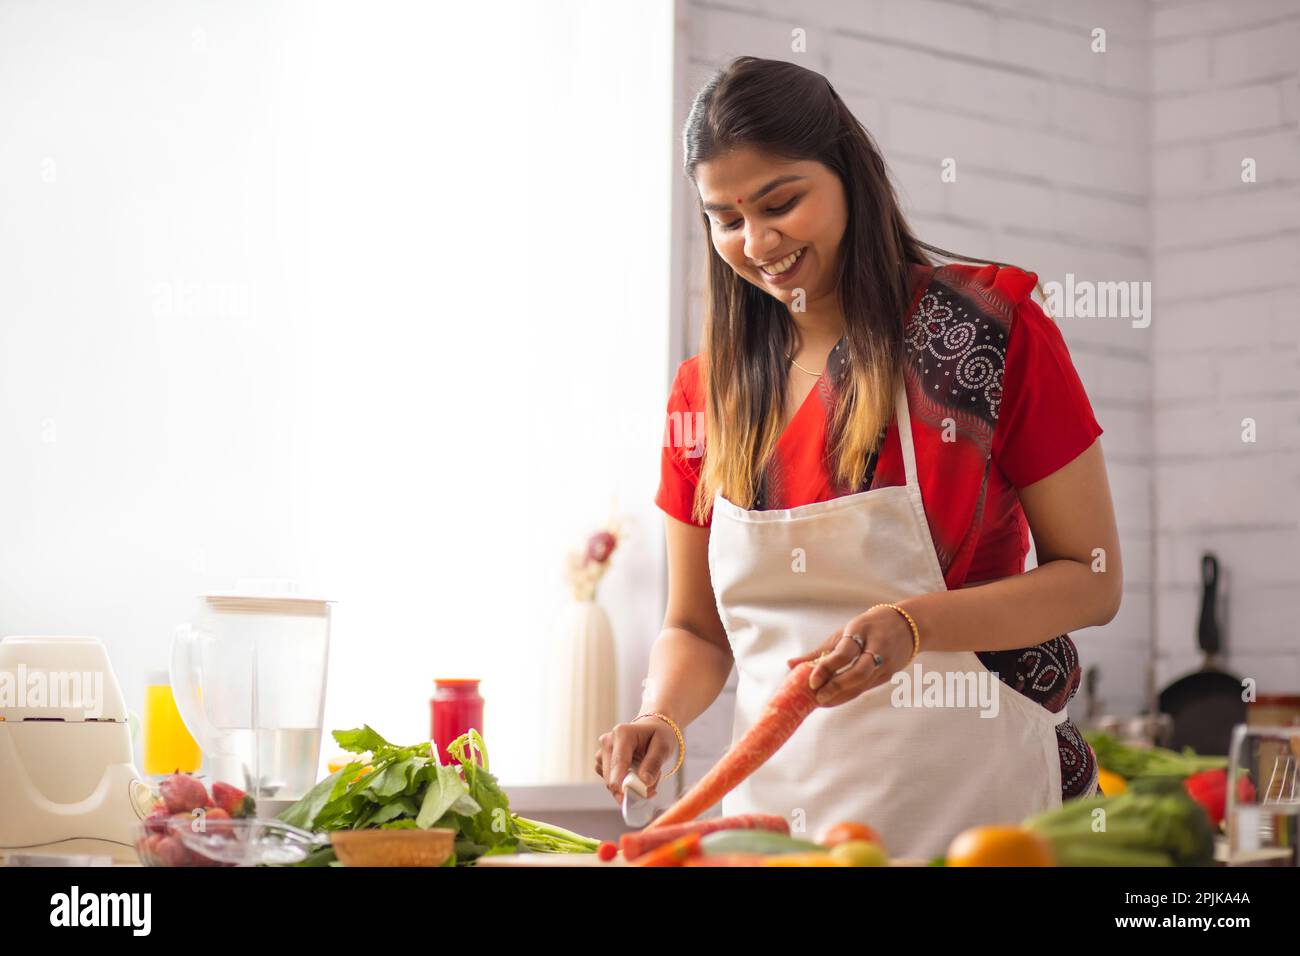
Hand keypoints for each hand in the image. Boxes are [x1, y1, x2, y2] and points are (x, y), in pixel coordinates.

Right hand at [594, 716, 678, 802]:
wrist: (652, 729)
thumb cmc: (658, 735)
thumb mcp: (663, 747)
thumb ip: (654, 764)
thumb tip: (644, 782)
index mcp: (622, 733)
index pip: (618, 762)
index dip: (620, 782)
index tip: (626, 798)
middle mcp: (608, 741)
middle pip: (610, 775)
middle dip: (629, 788)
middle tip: (651, 792)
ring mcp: (602, 752)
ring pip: (610, 781)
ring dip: (628, 786)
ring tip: (647, 777)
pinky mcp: (601, 763)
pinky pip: (611, 781)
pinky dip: (624, 785)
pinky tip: (637, 776)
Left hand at [786, 605, 915, 706]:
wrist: (908, 626)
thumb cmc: (868, 627)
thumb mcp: (844, 632)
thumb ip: (819, 651)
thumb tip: (790, 664)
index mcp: (862, 630)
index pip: (844, 652)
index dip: (827, 668)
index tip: (812, 681)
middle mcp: (876, 647)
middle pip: (858, 672)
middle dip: (836, 687)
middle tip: (818, 697)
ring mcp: (886, 663)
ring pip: (863, 684)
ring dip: (842, 695)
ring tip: (822, 702)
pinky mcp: (889, 674)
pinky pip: (867, 687)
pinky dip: (850, 695)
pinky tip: (835, 700)